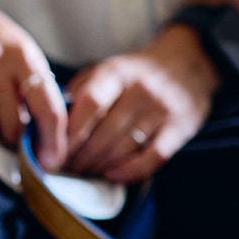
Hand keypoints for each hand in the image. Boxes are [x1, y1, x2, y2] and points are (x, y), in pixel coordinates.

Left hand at [65, 26, 218, 182]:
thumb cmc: (134, 74)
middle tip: (64, 169)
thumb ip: (78, 92)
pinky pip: (153, 157)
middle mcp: (140, 90)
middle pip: (102, 133)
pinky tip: (112, 176)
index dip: (67, 134)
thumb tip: (49, 121)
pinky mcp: (181, 127)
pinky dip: (130, 172)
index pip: (88, 104)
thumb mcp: (106, 70)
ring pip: (123, 148)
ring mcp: (162, 109)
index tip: (51, 153)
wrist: (190, 62)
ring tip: (82, 173)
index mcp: (116, 73)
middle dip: (78, 157)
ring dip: (97, 167)